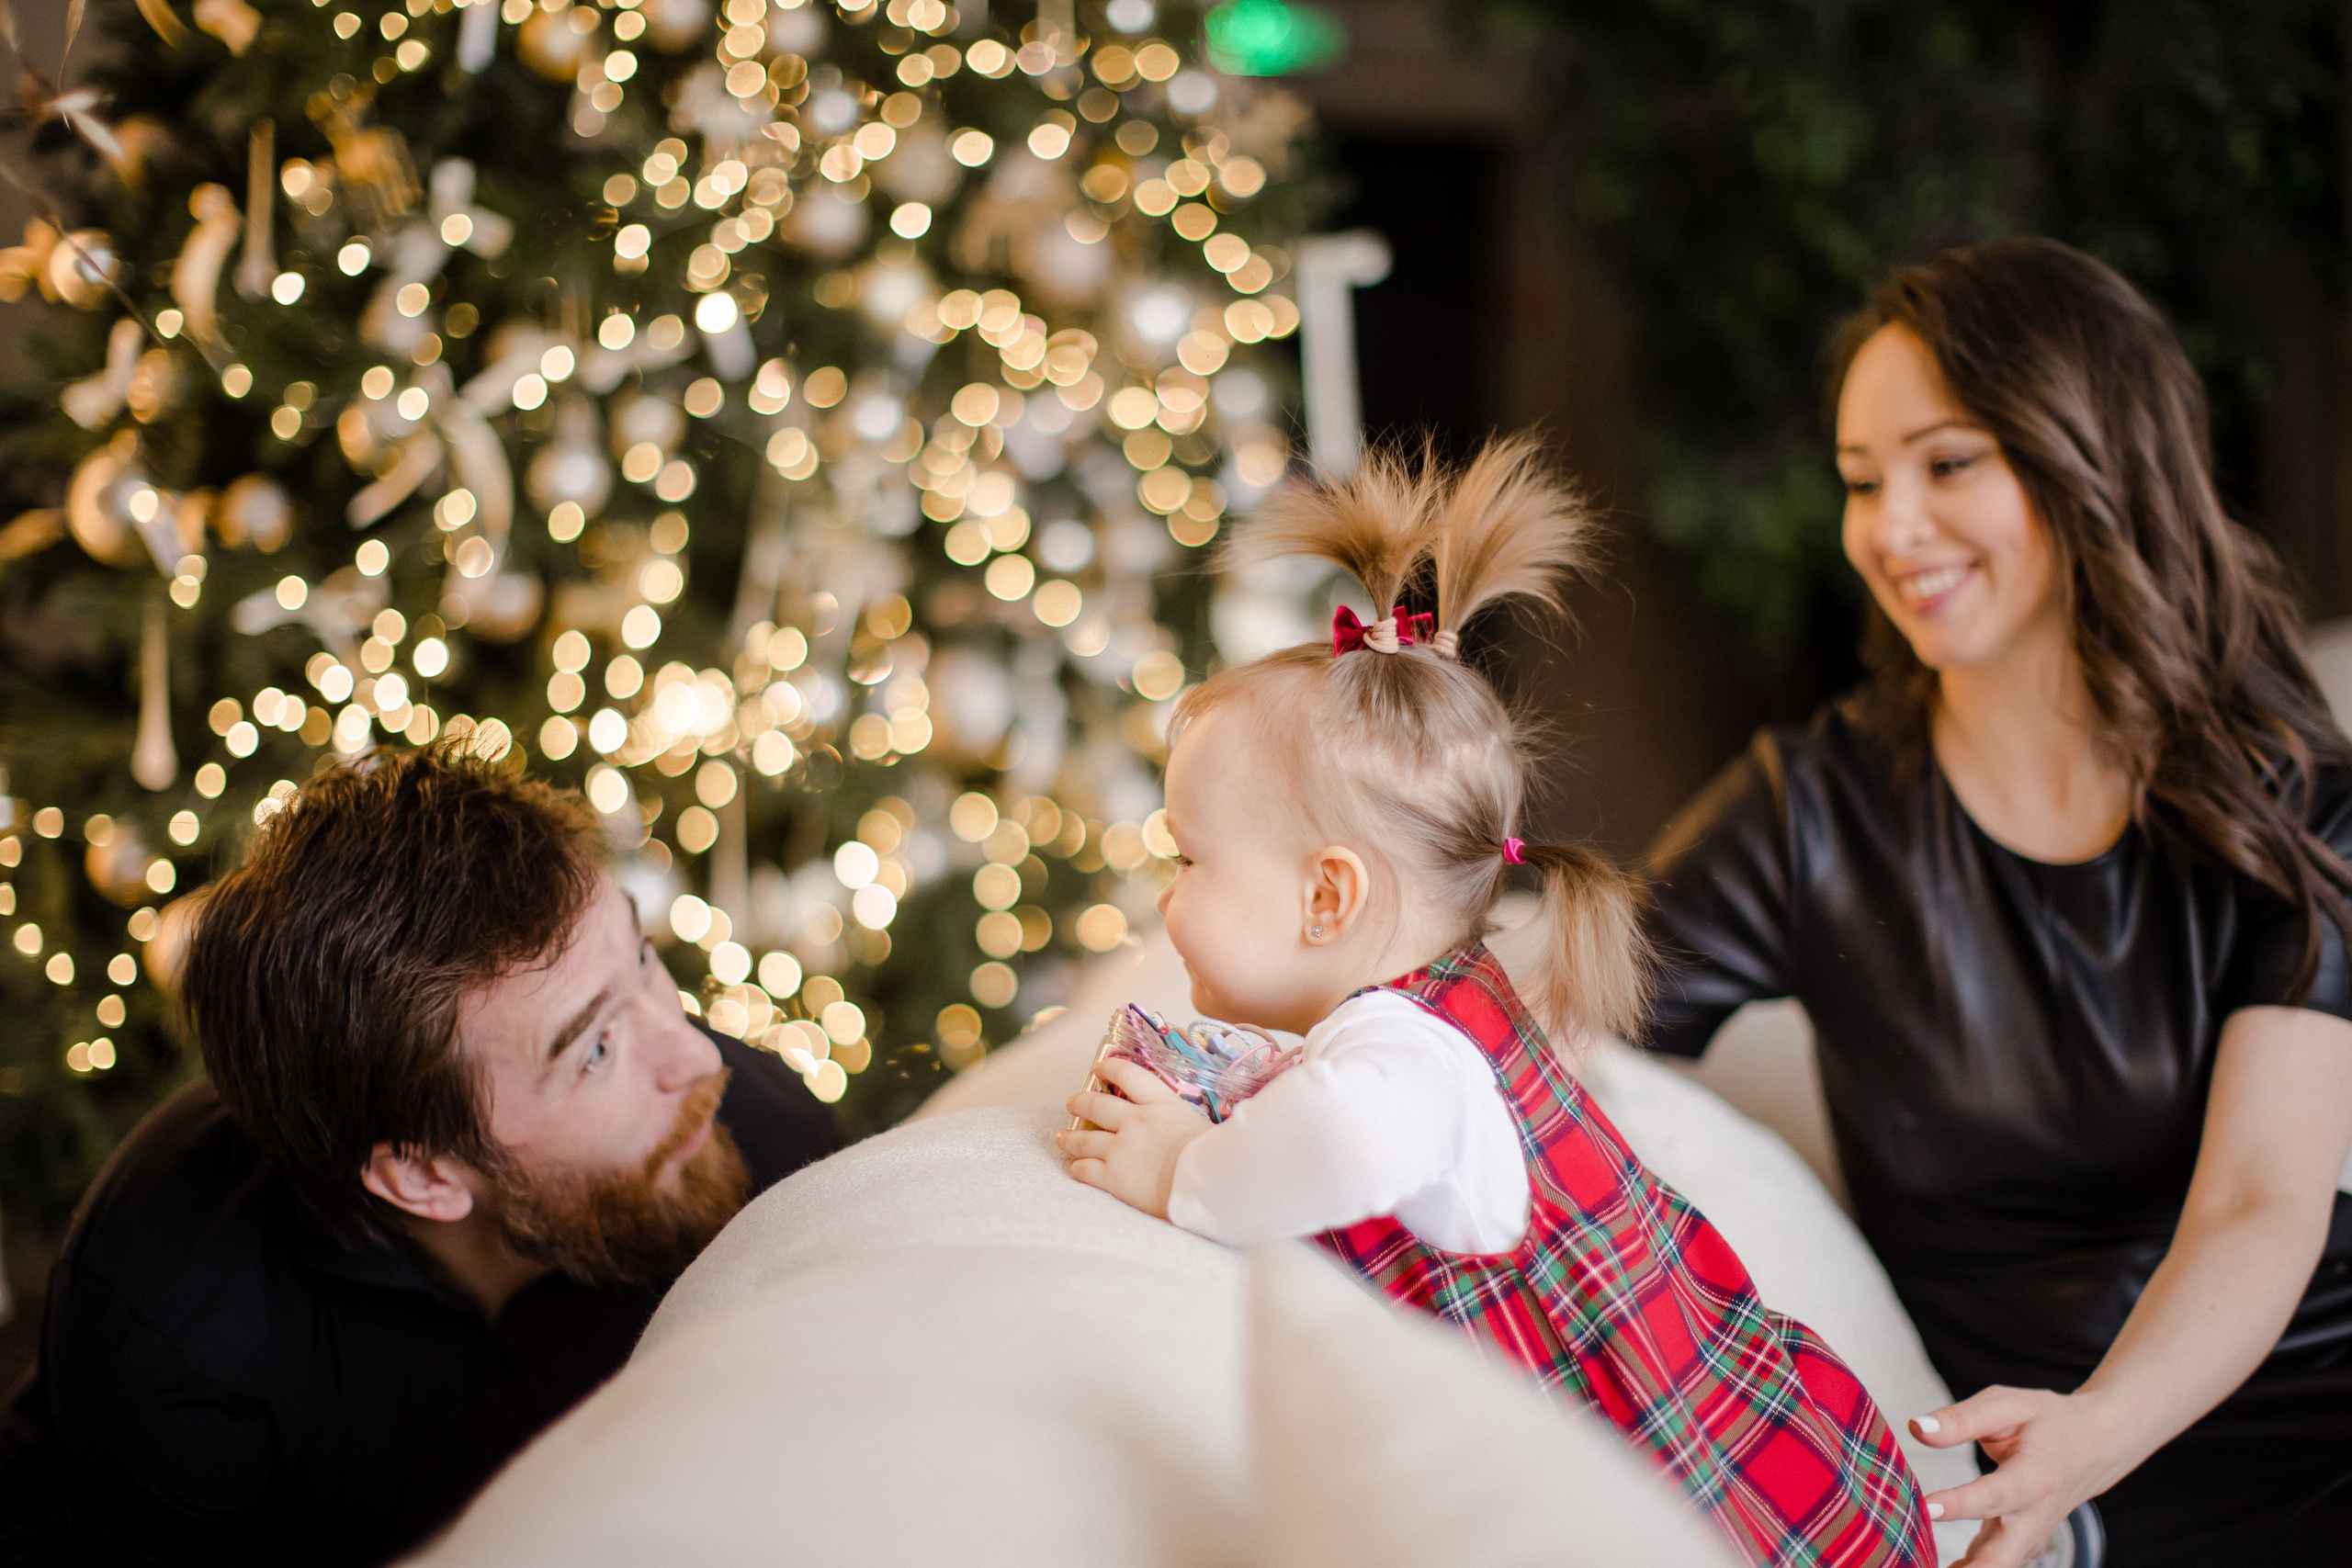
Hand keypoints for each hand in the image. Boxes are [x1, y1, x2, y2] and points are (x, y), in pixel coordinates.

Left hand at [1057, 1058, 1211, 1218]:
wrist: (1208, 1184)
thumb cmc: (1215, 1156)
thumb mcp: (1202, 1123)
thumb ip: (1184, 1118)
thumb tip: (1189, 1120)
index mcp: (1159, 1103)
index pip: (1127, 1074)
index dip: (1110, 1068)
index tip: (1100, 1068)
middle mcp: (1134, 1121)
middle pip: (1096, 1104)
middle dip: (1080, 1101)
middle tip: (1072, 1102)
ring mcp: (1120, 1149)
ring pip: (1084, 1138)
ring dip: (1070, 1137)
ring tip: (1063, 1137)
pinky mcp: (1113, 1177)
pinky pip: (1085, 1170)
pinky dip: (1078, 1167)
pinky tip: (1077, 1168)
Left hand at [1910, 1386, 2132, 1567]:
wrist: (2094, 1445)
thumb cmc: (2046, 1421)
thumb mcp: (2007, 1406)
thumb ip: (1961, 1419)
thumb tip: (1917, 1427)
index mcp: (2033, 1477)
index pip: (1994, 1496)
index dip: (1959, 1504)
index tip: (1926, 1508)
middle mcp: (2034, 1516)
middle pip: (2003, 1557)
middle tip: (1924, 1561)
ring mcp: (2030, 1536)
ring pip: (2001, 1567)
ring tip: (1922, 1564)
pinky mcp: (2020, 1543)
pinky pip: (1995, 1564)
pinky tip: (1937, 1566)